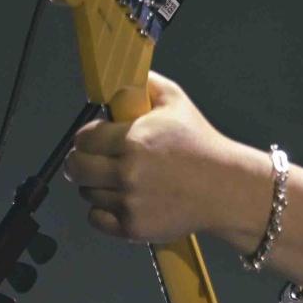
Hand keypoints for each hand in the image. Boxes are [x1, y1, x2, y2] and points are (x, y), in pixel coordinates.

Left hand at [64, 71, 240, 242]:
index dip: (88, 136)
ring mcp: (129, 202)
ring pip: (87, 193)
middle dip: (81, 161)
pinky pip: (95, 219)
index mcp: (134, 139)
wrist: (226, 188)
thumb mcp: (177, 102)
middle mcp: (128, 172)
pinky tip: (123, 199)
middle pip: (75, 167)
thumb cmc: (202, 145)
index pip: (83, 138)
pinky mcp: (133, 227)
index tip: (98, 138)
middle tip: (95, 159)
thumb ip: (146, 83)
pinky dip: (103, 211)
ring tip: (122, 179)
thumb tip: (121, 75)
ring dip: (98, 185)